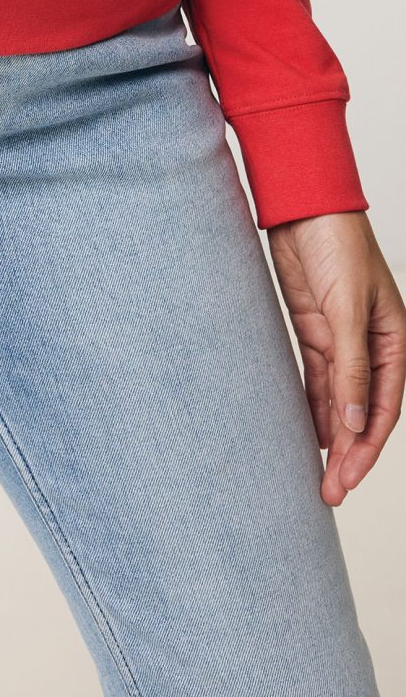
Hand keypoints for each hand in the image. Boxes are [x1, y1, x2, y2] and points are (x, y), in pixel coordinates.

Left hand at [268, 210, 404, 502]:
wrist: (302, 203)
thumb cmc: (337, 245)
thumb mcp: (347, 309)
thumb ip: (351, 368)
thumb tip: (351, 424)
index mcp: (394, 343)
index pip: (382, 410)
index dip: (365, 448)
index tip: (347, 479)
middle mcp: (371, 347)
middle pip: (360, 412)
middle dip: (347, 454)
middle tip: (328, 492)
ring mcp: (341, 340)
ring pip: (337, 401)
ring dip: (330, 438)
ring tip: (319, 476)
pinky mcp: (313, 329)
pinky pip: (316, 379)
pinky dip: (313, 407)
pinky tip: (309, 435)